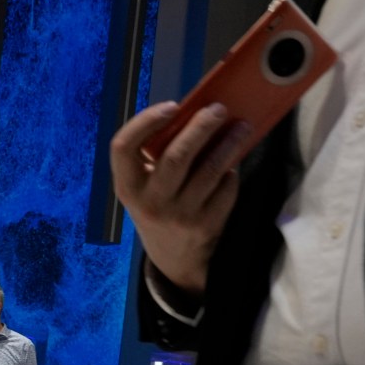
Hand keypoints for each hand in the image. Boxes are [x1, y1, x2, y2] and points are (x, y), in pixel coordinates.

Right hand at [107, 102, 255, 296]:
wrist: (173, 259)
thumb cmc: (157, 207)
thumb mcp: (143, 187)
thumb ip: (155, 156)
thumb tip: (192, 114)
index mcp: (127, 187)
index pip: (124, 147)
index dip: (145, 122)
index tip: (171, 106)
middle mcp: (150, 203)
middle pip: (176, 156)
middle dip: (201, 127)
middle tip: (218, 109)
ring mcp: (179, 216)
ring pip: (209, 170)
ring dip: (228, 144)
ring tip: (241, 127)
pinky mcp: (205, 225)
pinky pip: (225, 189)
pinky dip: (231, 173)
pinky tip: (233, 163)